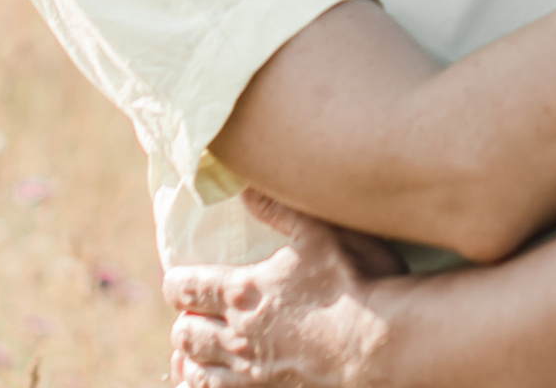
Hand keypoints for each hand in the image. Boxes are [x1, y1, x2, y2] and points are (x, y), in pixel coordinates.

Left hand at [166, 192, 407, 387]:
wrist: (380, 344)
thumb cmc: (353, 283)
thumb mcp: (319, 232)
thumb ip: (279, 209)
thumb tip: (245, 188)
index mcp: (241, 291)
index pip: (185, 287)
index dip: (176, 282)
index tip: (178, 280)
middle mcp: (237, 335)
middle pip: (186, 333)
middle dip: (183, 323)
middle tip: (190, 317)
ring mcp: (251, 373)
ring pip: (197, 370)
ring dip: (190, 359)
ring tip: (190, 355)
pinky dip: (206, 386)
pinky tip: (211, 382)